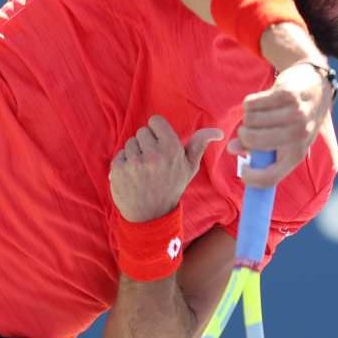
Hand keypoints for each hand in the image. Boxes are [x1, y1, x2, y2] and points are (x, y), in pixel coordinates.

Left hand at [110, 115, 224, 221]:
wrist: (151, 215)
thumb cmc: (172, 186)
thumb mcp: (189, 167)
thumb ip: (200, 144)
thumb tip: (218, 132)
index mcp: (172, 149)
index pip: (155, 121)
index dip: (157, 132)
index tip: (160, 145)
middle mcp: (153, 154)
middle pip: (142, 132)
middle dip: (146, 144)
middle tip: (153, 163)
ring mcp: (134, 163)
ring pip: (130, 143)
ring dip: (135, 154)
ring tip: (143, 170)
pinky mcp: (119, 170)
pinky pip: (119, 155)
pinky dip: (123, 164)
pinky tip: (133, 176)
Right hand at [228, 61, 333, 187]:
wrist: (315, 89)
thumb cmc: (293, 121)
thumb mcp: (282, 140)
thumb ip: (255, 148)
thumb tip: (232, 148)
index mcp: (297, 154)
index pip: (270, 177)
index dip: (250, 177)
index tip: (242, 169)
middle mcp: (299, 136)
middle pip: (253, 141)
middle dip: (244, 136)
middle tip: (248, 131)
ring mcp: (295, 114)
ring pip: (250, 120)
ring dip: (248, 117)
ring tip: (258, 115)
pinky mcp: (287, 94)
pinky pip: (251, 103)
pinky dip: (249, 104)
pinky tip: (260, 102)